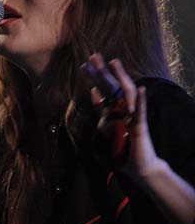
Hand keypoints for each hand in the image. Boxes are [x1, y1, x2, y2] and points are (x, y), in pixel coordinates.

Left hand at [81, 53, 162, 179]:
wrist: (137, 167)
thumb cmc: (122, 148)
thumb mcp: (105, 127)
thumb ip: (101, 109)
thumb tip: (94, 91)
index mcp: (112, 110)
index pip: (102, 90)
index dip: (93, 78)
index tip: (83, 65)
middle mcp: (122, 110)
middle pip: (111, 87)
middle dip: (101, 72)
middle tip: (93, 56)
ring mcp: (131, 117)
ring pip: (126, 94)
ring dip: (120, 77)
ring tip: (114, 61)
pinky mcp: (140, 128)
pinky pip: (140, 114)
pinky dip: (140, 102)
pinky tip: (140, 89)